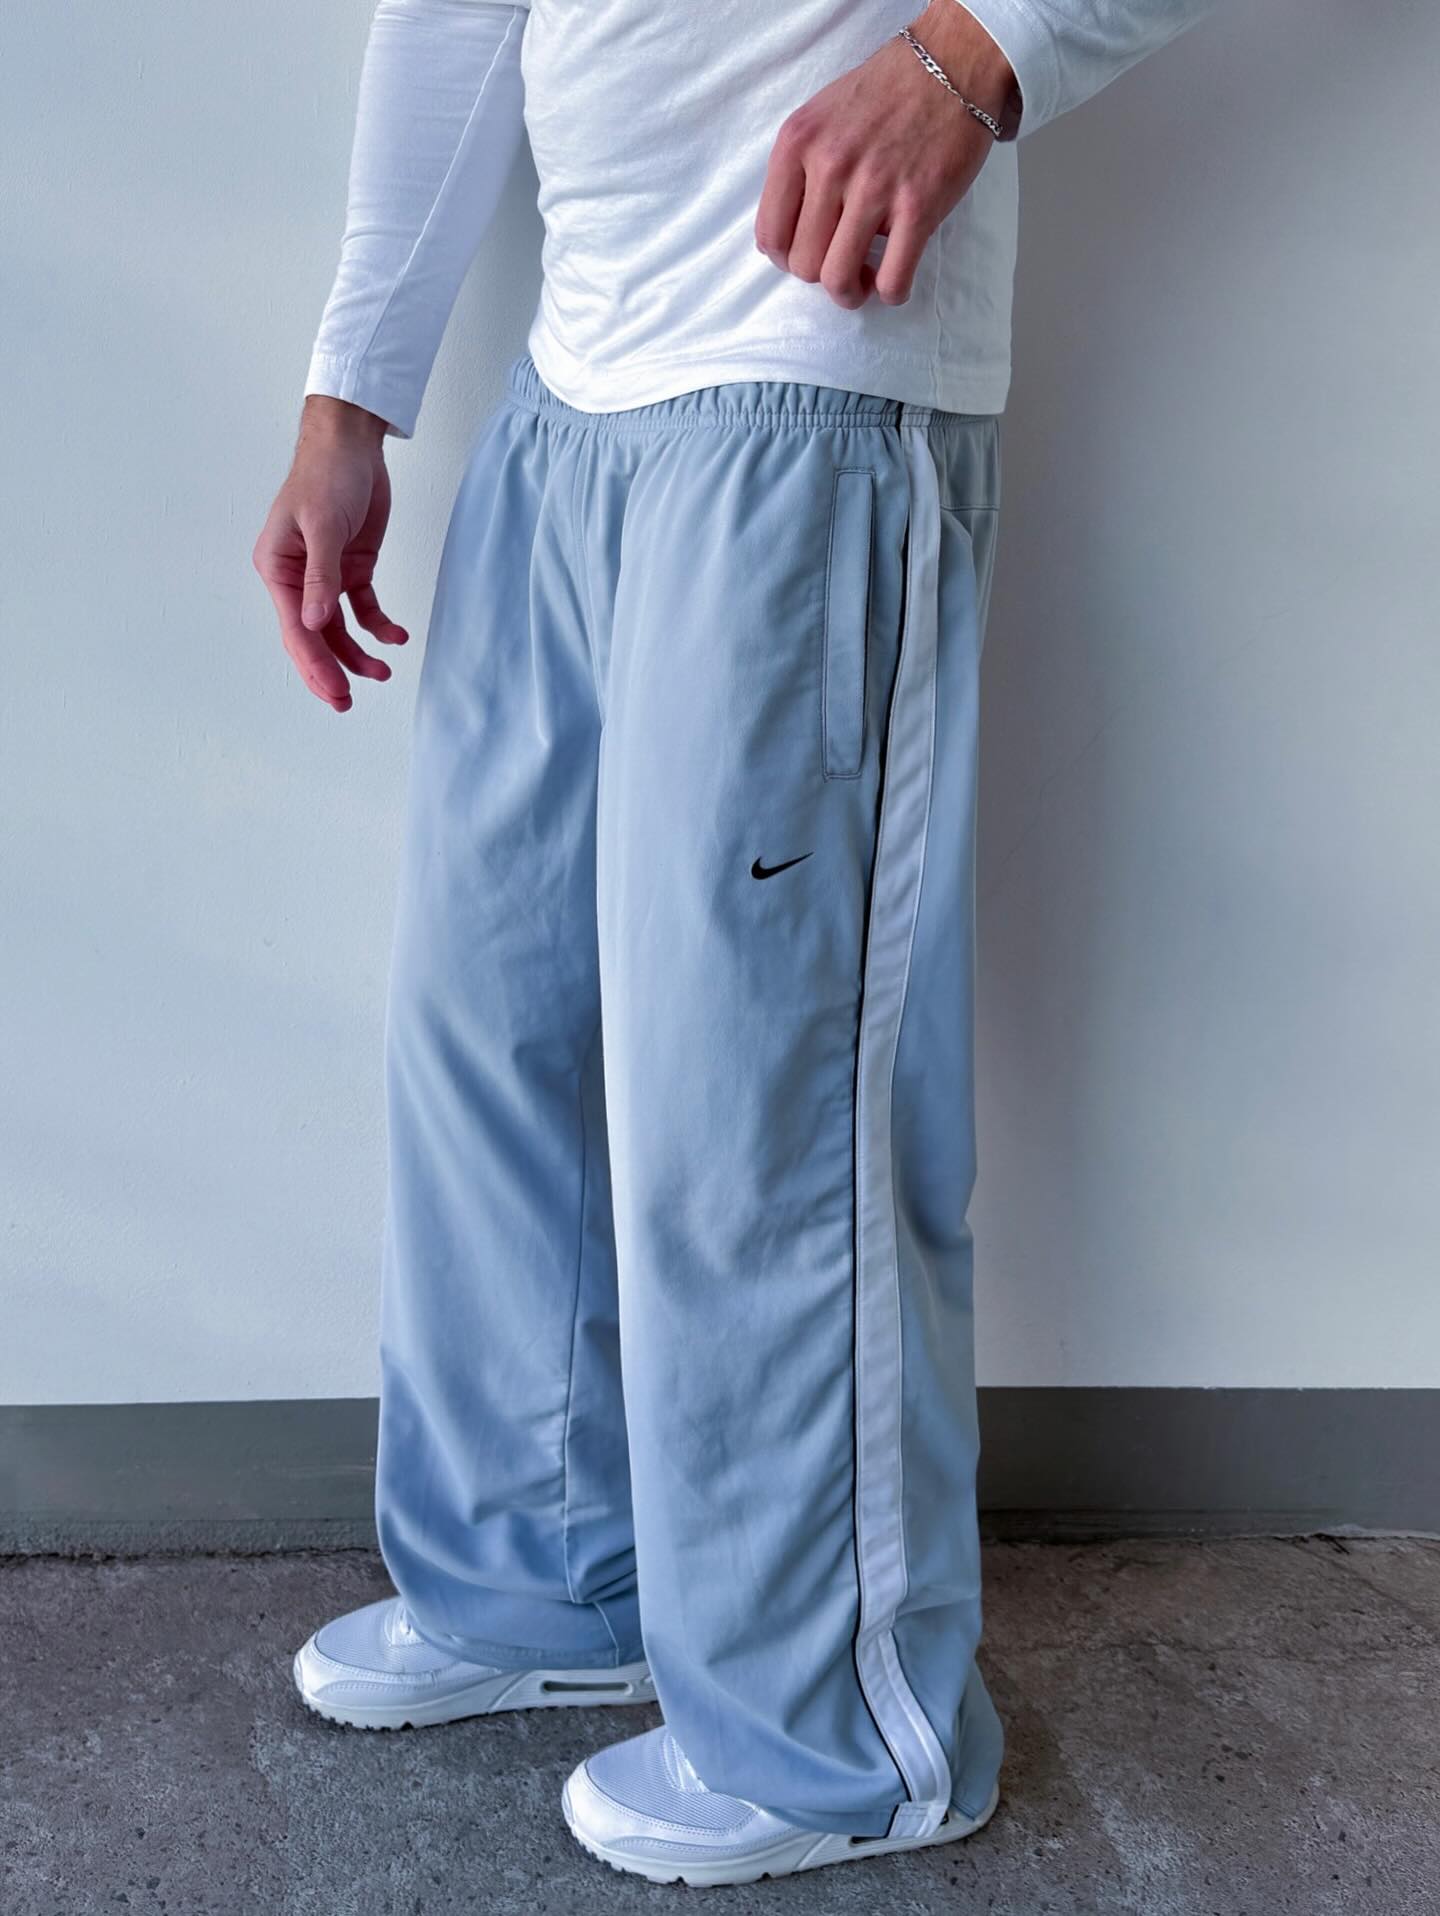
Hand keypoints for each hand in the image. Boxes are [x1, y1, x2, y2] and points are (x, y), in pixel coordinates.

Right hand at [252, 397, 408, 712]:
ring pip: (338, 628)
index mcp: (278, 568)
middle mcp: (297, 578)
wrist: (352, 443)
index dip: (314, 664)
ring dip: (357, 653)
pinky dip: (379, 625)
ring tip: (382, 673)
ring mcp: (325, 575)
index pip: (295, 628)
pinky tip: (396, 637)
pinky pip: (363, 606)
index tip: (335, 692)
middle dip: (330, 670)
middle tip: (346, 703)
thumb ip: (321, 577)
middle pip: (312, 636)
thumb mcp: (323, 525)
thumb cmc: (326, 475)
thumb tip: (315, 623)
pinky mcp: (351, 568)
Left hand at [755, 2, 1015, 309]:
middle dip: (821, 276)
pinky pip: (893, 279)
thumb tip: (789, 234)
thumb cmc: (884, 94)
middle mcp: (830, 165)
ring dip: (851, 293)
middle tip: (841, 264)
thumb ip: (799, 169)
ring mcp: (874, 187)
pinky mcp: (918, 206)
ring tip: (865, 280)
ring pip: (839, 279)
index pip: (770, 235)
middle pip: (803, 265)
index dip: (786, 260)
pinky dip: (891, 292)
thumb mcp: (820, 117)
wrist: (949, 64)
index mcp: (798, 143)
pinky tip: (893, 279)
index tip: (808, 255)